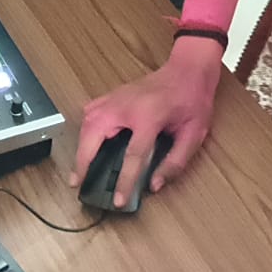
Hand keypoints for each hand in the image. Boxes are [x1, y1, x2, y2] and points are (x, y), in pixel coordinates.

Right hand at [70, 39, 221, 206]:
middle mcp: (127, 105)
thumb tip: (154, 185)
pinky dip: (85, 128)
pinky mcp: (114, 94)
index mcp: (149, 116)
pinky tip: (86, 141)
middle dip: (83, 162)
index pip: (132, 156)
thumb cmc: (192, 99)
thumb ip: (176, 162)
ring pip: (88, 122)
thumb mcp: (193, 134)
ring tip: (79, 169)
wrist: (188, 69)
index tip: (118, 201)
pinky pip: (91, 111)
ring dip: (81, 146)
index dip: (124, 182)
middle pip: (95, 135)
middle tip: (77, 183)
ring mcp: (117, 97)